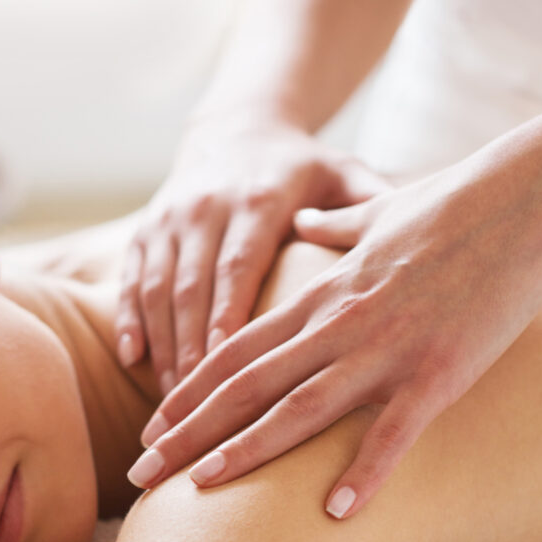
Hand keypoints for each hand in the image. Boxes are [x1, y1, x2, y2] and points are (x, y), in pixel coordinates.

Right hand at [115, 108, 389, 393]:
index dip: (227, 322)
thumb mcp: (340, 173)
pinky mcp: (145, 229)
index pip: (237, 270)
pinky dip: (129, 320)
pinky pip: (131, 280)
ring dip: (163, 349)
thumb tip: (412, 238)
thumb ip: (368, 206)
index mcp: (256, 201)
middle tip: (195, 413)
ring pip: (158, 292)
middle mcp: (206, 208)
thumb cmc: (300, 168)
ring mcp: (170, 219)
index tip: (226, 375)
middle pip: (192, 291)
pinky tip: (133, 360)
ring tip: (171, 405)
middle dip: (191, 354)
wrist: (238, 129)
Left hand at [127, 143, 541, 518]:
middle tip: (140, 475)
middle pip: (244, 387)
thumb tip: (305, 226)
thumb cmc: (451, 207)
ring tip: (197, 491)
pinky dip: (365, 473)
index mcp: (320, 296)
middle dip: (187, 434)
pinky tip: (335, 513)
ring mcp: (385, 350)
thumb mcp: (376, 214)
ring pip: (298, 409)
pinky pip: (394, 433)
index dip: (187, 392)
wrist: (523, 195)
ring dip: (244, 452)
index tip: (152, 426)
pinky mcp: (439, 371)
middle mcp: (337, 326)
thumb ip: (331, 229)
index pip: (233, 350)